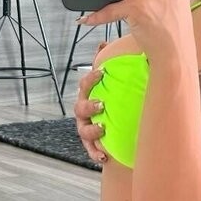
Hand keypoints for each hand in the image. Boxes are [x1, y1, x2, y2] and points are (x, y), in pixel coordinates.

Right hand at [75, 41, 110, 162]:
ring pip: (83, 130)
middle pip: (79, 107)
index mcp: (89, 95)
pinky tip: (104, 157)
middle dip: (89, 105)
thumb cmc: (116, 101)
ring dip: (92, 130)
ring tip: (103, 128)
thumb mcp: (115, 83)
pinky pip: (91, 150)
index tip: (102, 72)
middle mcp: (84, 112)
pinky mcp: (93, 146)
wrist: (122, 131)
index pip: (85, 84)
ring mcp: (86, 129)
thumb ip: (111, 64)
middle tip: (102, 103)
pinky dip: (95, 153)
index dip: (91, 78)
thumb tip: (105, 42)